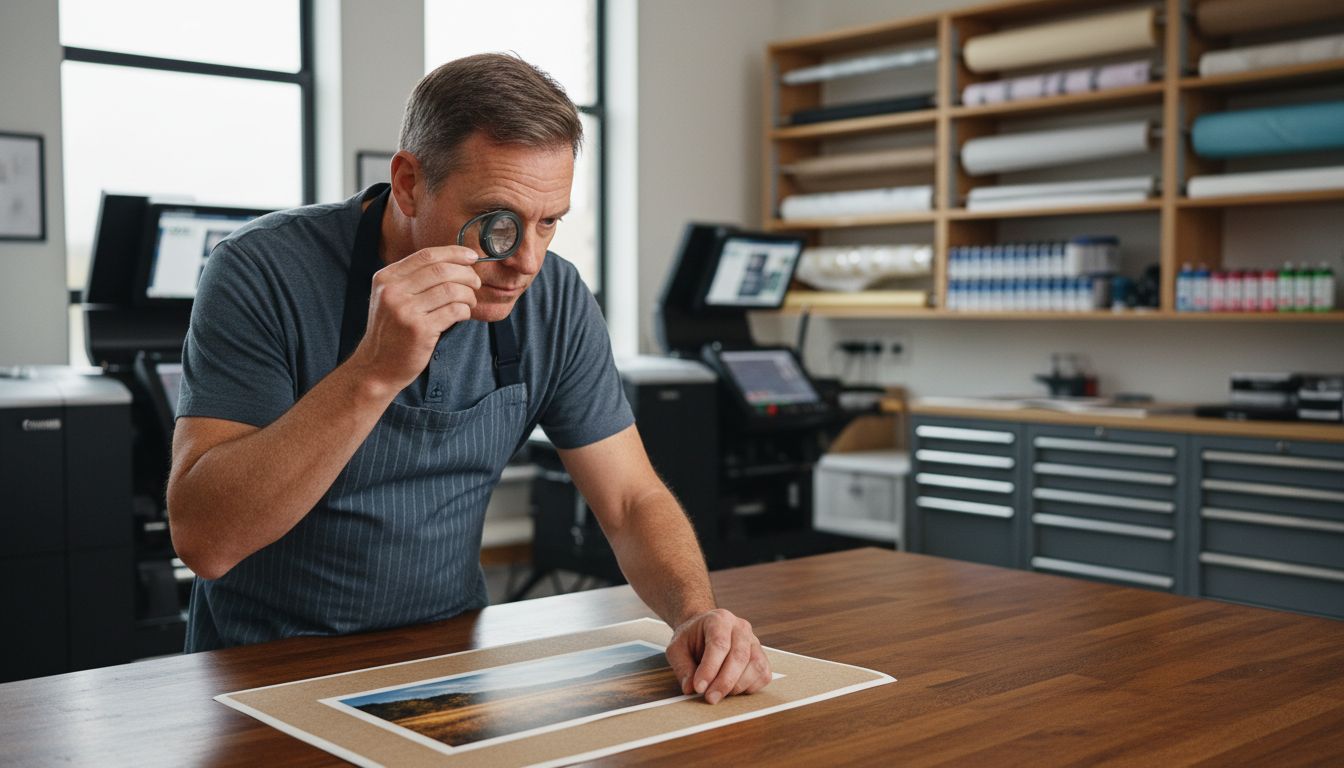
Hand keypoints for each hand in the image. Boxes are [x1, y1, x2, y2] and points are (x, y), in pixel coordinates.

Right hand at [350, 246, 481, 394]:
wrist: (376, 366)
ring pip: (451, 290)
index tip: (472, 256)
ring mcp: (405, 311)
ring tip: (469, 302)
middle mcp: (393, 291)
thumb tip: (454, 262)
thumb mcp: (390, 298)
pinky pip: (454, 311)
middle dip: (467, 274)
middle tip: (476, 283)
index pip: (426, 256)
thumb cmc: (391, 331)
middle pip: (442, 270)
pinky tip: (463, 315)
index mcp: (386, 278)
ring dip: (468, 295)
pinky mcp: (419, 330)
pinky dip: (465, 311)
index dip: (454, 253)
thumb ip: (413, 279)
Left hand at [666, 608, 771, 704]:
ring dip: (737, 686)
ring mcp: (754, 641)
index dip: (710, 669)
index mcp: (719, 619)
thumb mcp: (677, 648)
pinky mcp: (762, 656)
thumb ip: (682, 667)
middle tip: (710, 698)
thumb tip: (690, 688)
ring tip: (719, 692)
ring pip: (755, 666)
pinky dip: (749, 687)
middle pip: (739, 656)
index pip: (719, 644)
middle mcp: (741, 627)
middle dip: (724, 682)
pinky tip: (732, 689)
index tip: (699, 687)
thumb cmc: (691, 639)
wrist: (704, 631)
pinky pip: (763, 675)